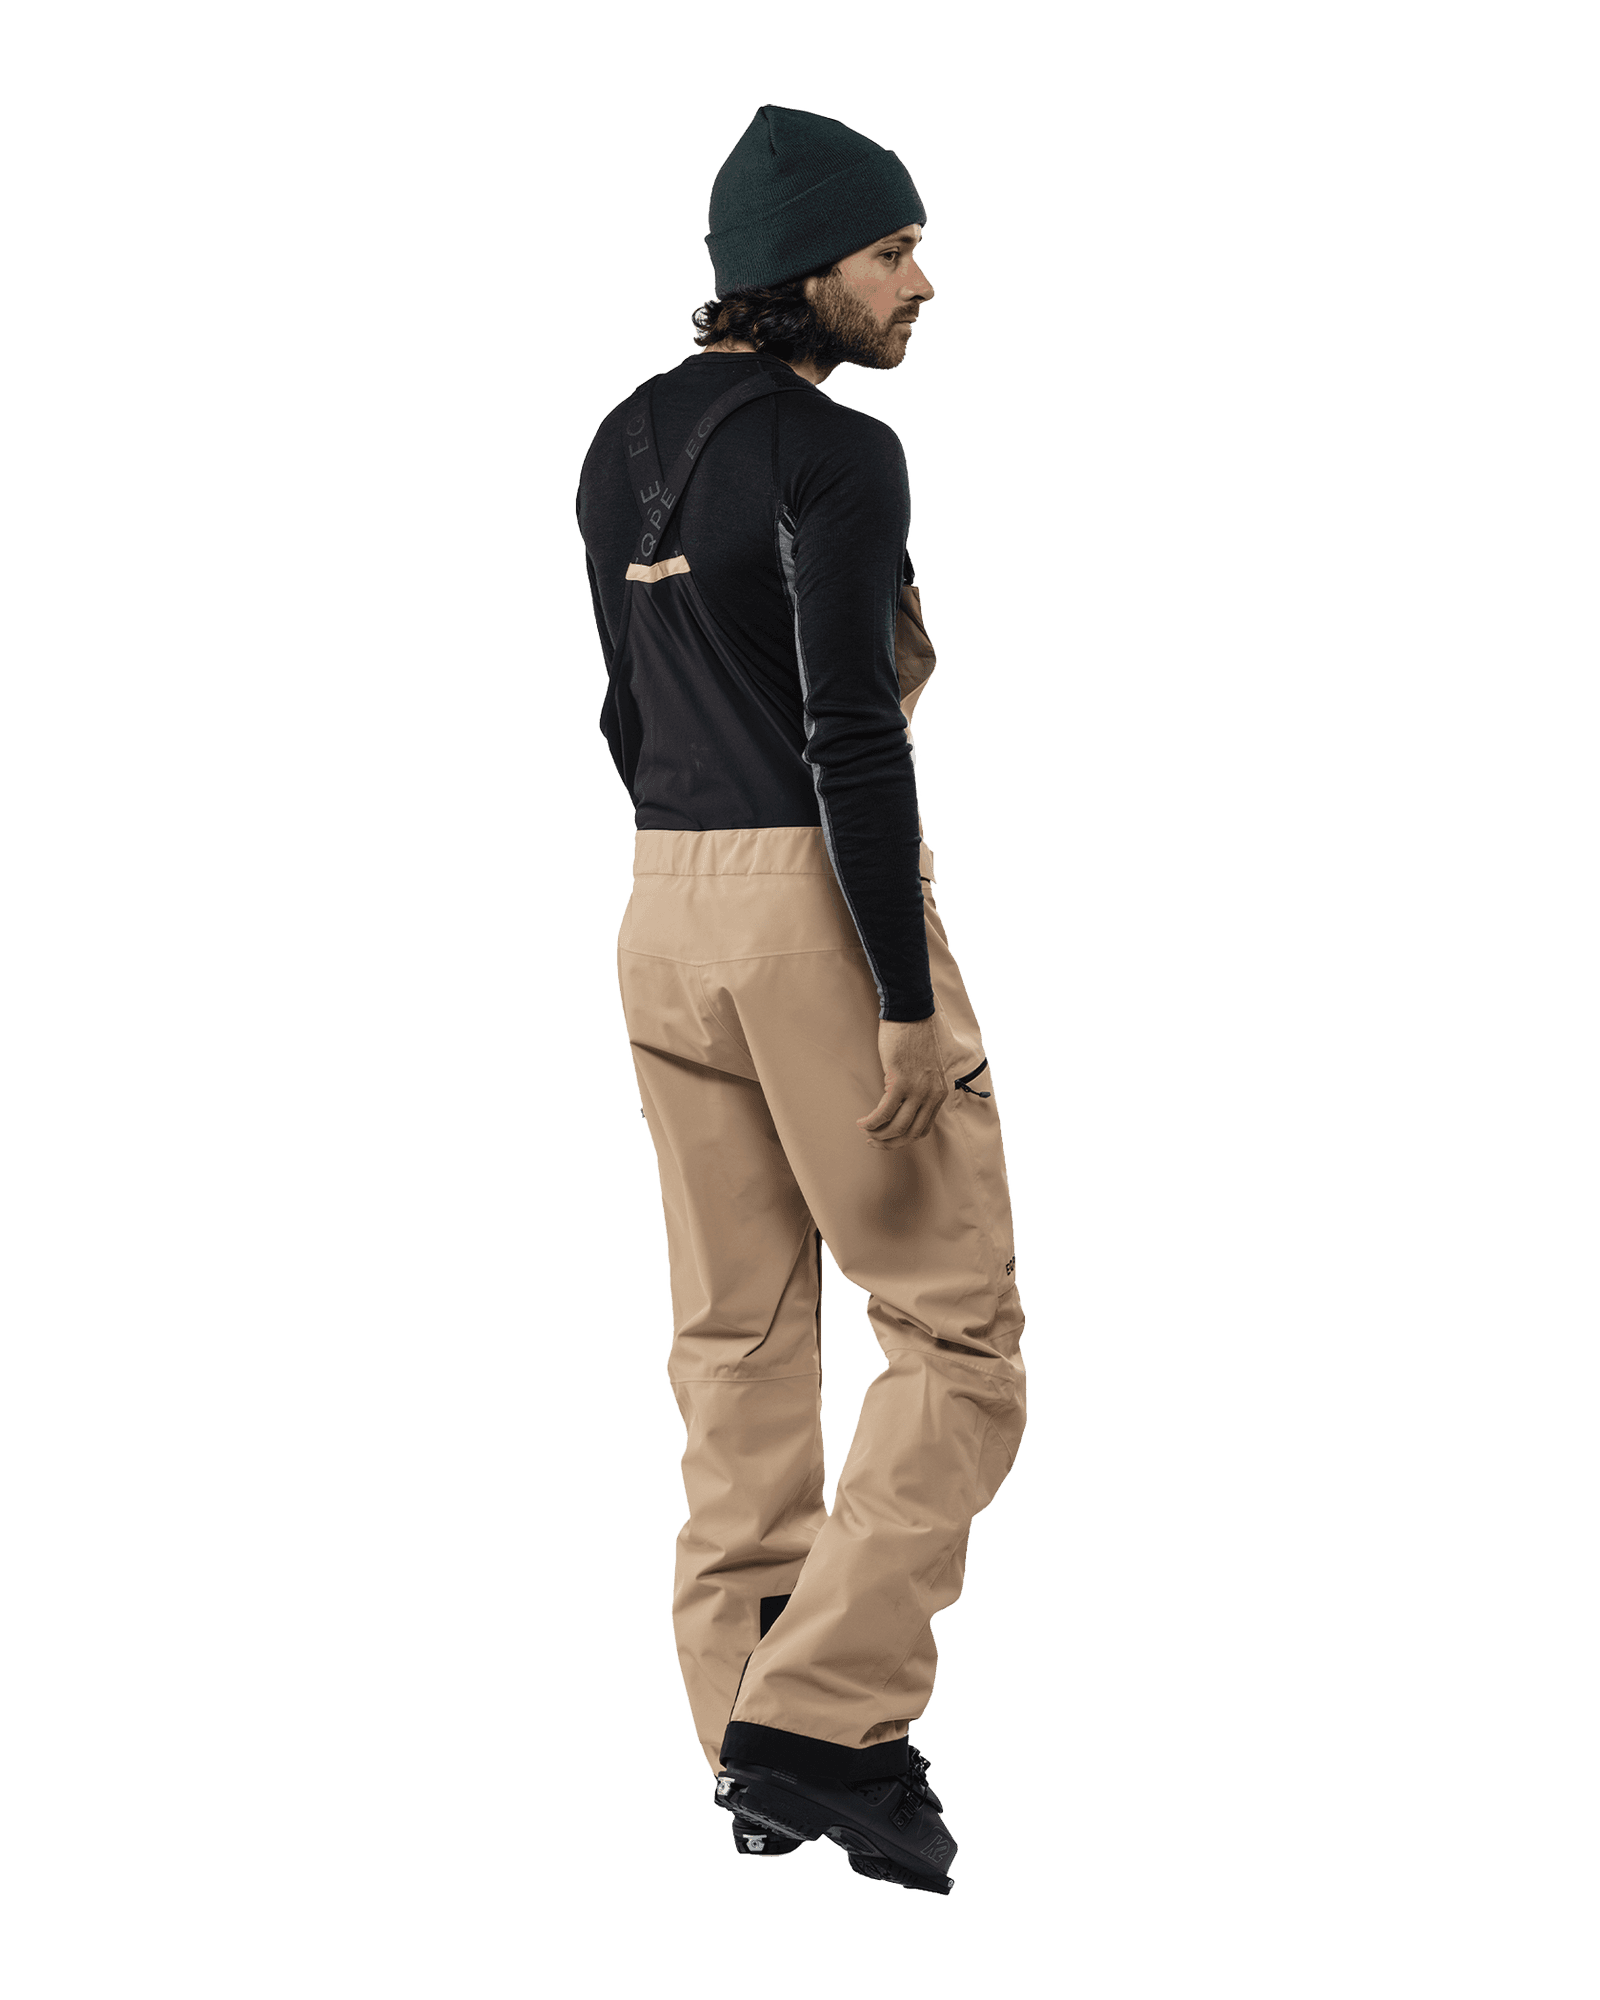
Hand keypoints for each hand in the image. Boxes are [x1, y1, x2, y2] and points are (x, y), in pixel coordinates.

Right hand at [857, 1014, 946, 1149]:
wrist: (911, 1013)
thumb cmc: (915, 1035)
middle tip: (874, 1142)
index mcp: (939, 1092)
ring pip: (898, 1126)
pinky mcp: (900, 1081)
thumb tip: (901, 1100)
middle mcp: (931, 1094)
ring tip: (865, 1132)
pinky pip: (884, 1112)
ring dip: (879, 1135)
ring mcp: (917, 1089)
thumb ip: (920, 1086)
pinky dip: (872, 1122)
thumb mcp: (926, 1067)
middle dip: (890, 1142)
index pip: (924, 1128)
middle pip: (911, 1132)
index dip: (905, 1139)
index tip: (889, 1138)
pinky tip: (862, 1122)